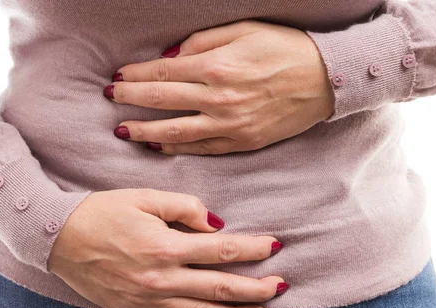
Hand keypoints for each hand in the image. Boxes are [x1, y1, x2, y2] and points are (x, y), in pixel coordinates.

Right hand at [48, 189, 287, 307]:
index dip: (253, 249)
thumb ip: (184, 206)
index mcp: (164, 246)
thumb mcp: (144, 197)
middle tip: (282, 286)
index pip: (222, 251)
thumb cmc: (101, 212)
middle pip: (220, 289)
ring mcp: (148, 301)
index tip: (275, 246)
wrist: (57, 238)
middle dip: (256, 289)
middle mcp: (160, 279)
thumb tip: (217, 223)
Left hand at [104, 19, 334, 154]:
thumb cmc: (285, 49)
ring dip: (144, 130)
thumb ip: (203, 41)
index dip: (136, 75)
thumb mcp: (244, 30)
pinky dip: (175, 147)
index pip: (163, 72)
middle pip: (162, 101)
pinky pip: (201, 148)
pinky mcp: (241, 142)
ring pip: (175, 131)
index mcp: (217, 66)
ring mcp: (229, 125)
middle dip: (130, 100)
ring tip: (122, 130)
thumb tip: (171, 56)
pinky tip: (157, 145)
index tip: (118, 77)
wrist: (325, 79)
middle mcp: (218, 99)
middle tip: (110, 99)